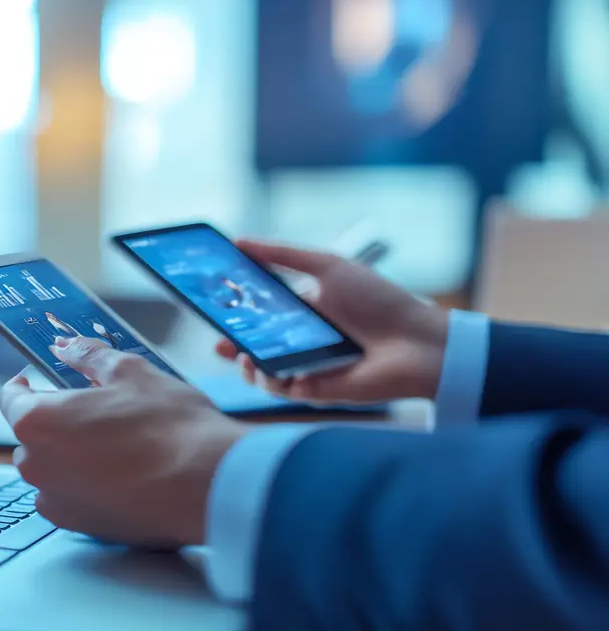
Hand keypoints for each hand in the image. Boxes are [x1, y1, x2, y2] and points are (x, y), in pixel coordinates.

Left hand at [0, 337, 249, 546]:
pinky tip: (120, 474)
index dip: (24, 384)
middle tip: (95, 411)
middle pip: (31, 435)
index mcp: (37, 421)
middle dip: (54, 421)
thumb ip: (88, 357)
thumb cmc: (170, 425)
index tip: (35, 379)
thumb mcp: (129, 372)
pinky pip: (68, 497)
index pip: (10, 398)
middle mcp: (36, 465)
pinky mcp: (79, 526)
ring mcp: (55, 500)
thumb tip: (66, 347)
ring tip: (114, 445)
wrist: (207, 484)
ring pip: (50, 468)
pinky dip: (84, 484)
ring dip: (68, 454)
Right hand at [215, 240, 448, 403]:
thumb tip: (239, 240)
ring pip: (262, 369)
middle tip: (216, 337)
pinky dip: (266, 378)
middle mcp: (302, 339)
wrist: (419, 343)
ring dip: (245, 363)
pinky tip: (261, 367)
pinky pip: (280, 388)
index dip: (234, 309)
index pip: (259, 310)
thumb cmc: (379, 301)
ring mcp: (308, 366)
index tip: (212, 302)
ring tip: (240, 354)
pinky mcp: (315, 390)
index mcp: (304, 309)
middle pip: (255, 342)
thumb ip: (282, 254)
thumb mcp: (327, 267)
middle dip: (230, 341)